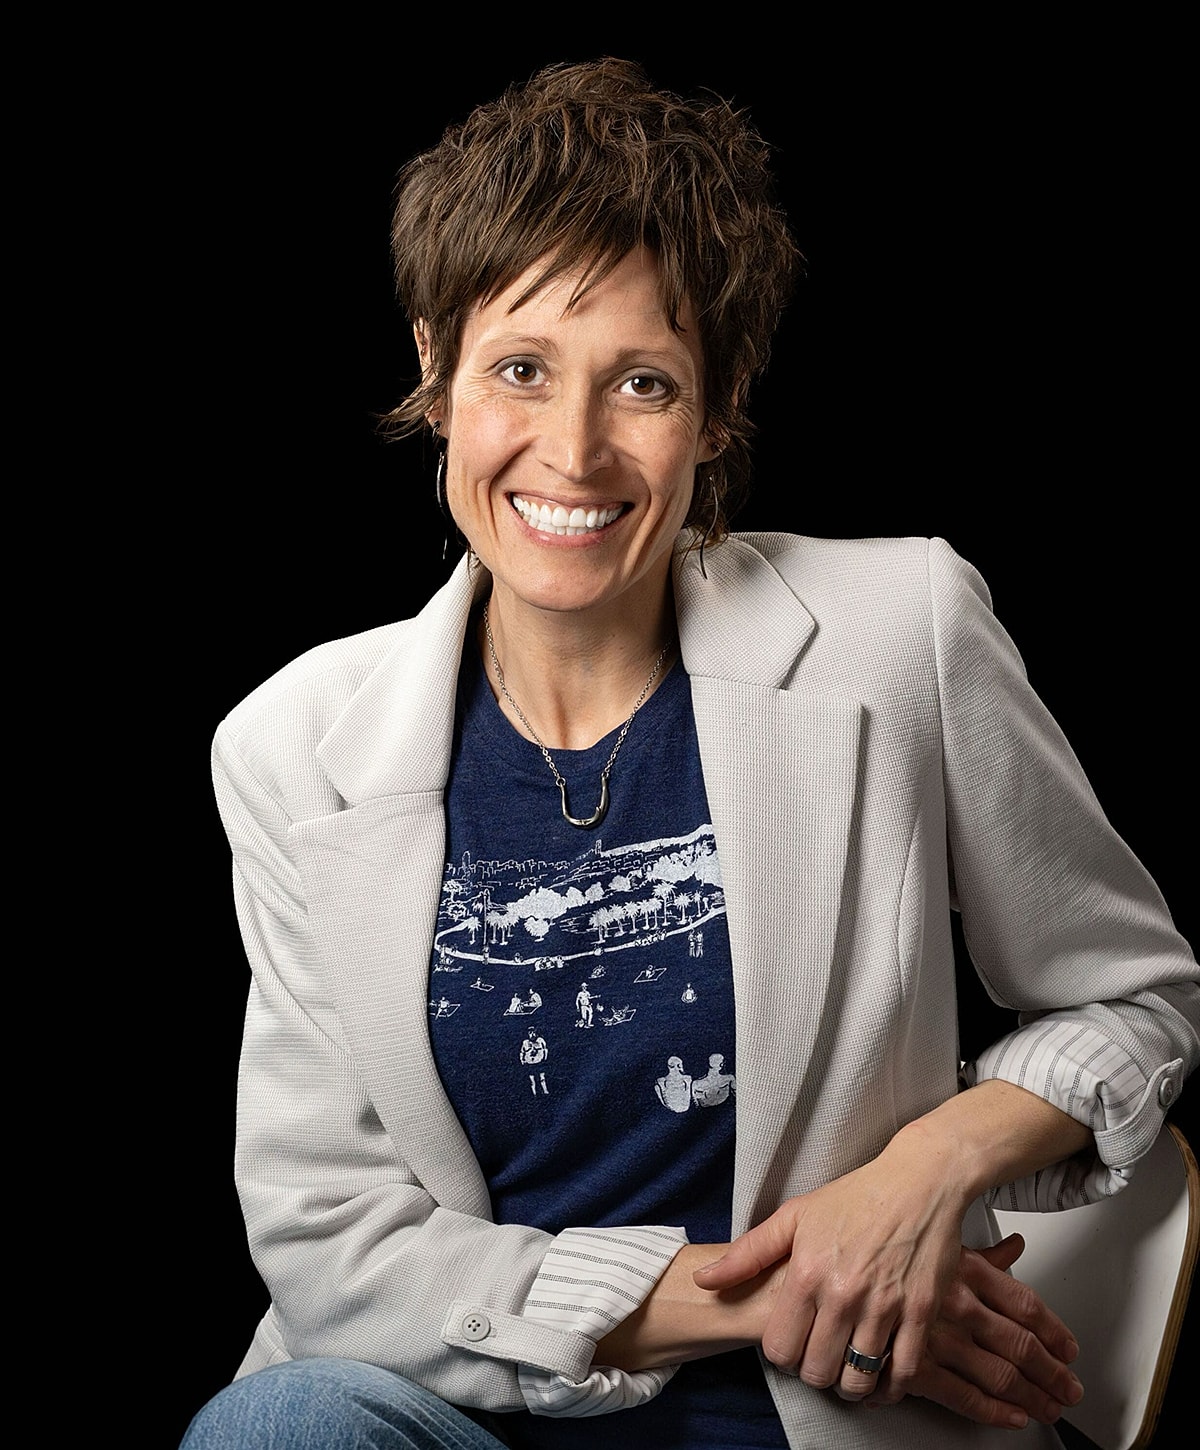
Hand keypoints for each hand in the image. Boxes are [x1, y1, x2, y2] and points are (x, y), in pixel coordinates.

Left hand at [694, 1139, 966, 1393]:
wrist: (918, 1182)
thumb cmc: (853, 1198)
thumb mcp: (794, 1217)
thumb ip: (747, 1254)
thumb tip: (702, 1282)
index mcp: (807, 1272)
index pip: (780, 1349)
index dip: (782, 1354)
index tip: (793, 1343)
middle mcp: (844, 1294)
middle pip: (817, 1372)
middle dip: (813, 1372)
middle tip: (819, 1356)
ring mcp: (885, 1306)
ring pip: (859, 1381)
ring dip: (849, 1384)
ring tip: (847, 1368)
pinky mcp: (922, 1313)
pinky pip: (903, 1375)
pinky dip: (889, 1387)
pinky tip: (880, 1377)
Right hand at [866, 1234, 1083, 1428]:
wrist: (821, 1275)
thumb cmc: (876, 1253)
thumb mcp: (933, 1242)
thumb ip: (981, 1253)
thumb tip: (1016, 1245)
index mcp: (963, 1269)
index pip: (1026, 1304)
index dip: (1055, 1331)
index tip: (1068, 1349)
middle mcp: (956, 1303)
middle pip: (1022, 1345)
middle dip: (1053, 1373)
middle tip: (1069, 1388)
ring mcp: (936, 1336)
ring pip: (1000, 1374)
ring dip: (1032, 1396)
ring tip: (1049, 1406)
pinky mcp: (914, 1366)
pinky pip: (964, 1396)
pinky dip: (994, 1412)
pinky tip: (1012, 1417)